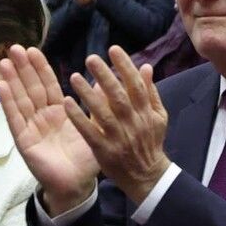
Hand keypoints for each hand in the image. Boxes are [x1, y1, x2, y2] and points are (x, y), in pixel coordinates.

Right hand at [0, 45, 100, 214]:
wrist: (78, 185)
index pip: (47, 85)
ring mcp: (31, 128)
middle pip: (31, 88)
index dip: (40, 68)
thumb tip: (102, 80)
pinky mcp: (24, 141)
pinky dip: (8, 102)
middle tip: (14, 47)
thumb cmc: (85, 158)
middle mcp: (42, 118)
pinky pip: (15, 118)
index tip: (33, 49)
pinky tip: (1, 86)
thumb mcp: (93, 126)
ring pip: (20, 100)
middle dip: (23, 68)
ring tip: (4, 62)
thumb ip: (97, 104)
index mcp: (59, 112)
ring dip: (12, 81)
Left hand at [65, 48, 172, 204]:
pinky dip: (79, 118)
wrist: (147, 176)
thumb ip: (150, 92)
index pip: (136, 84)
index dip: (125, 66)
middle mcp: (133, 122)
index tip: (113, 49)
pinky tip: (67, 103)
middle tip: (91, 58)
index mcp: (146, 112)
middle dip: (105, 75)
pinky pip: (90, 132)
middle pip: (118, 96)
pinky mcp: (105, 151)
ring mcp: (119, 137)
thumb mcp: (157, 116)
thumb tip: (146, 67)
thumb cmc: (150, 142)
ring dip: (88, 94)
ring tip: (74, 77)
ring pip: (102, 112)